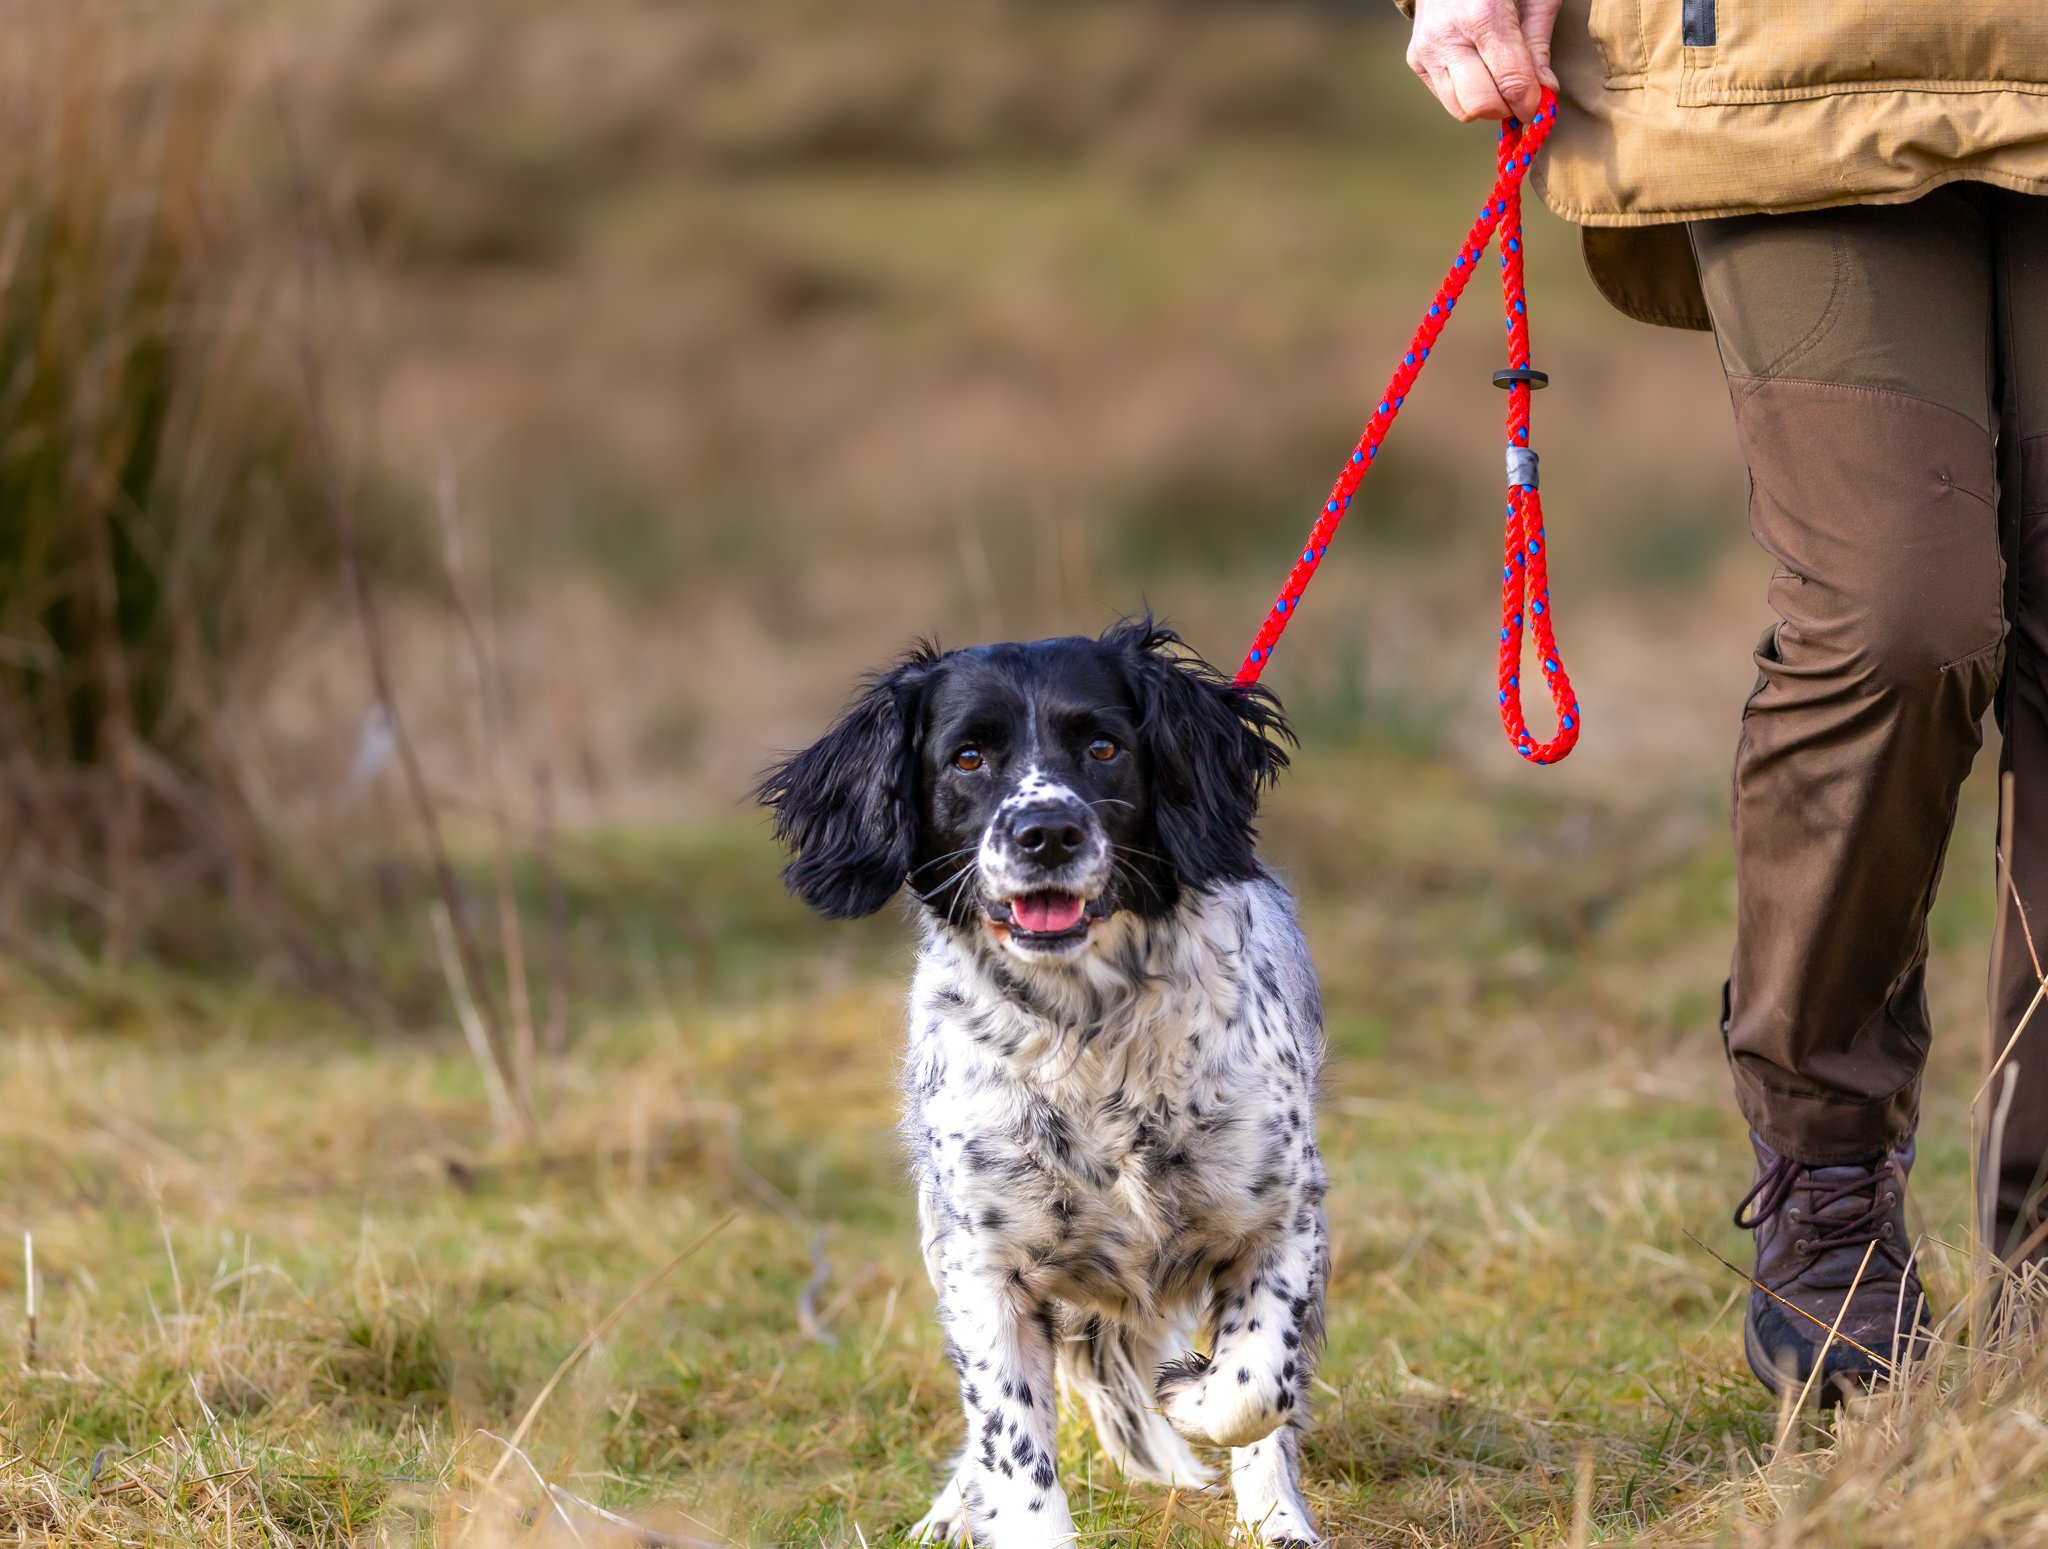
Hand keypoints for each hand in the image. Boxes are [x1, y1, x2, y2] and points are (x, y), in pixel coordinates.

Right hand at [1407, 0, 1561, 122]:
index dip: (1530, 101)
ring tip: (1498, 83)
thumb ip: (1538, 44)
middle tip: (1520, 97)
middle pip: (1481, 103)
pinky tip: (1476, 69)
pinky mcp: (1415, 60)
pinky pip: (1446, 98)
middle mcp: (1448, 36)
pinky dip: (1466, 94)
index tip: (1541, 105)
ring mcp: (1427, 50)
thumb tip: (1545, 90)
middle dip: (1507, 108)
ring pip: (1461, 109)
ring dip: (1486, 105)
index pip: (1510, 80)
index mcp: (1483, 14)